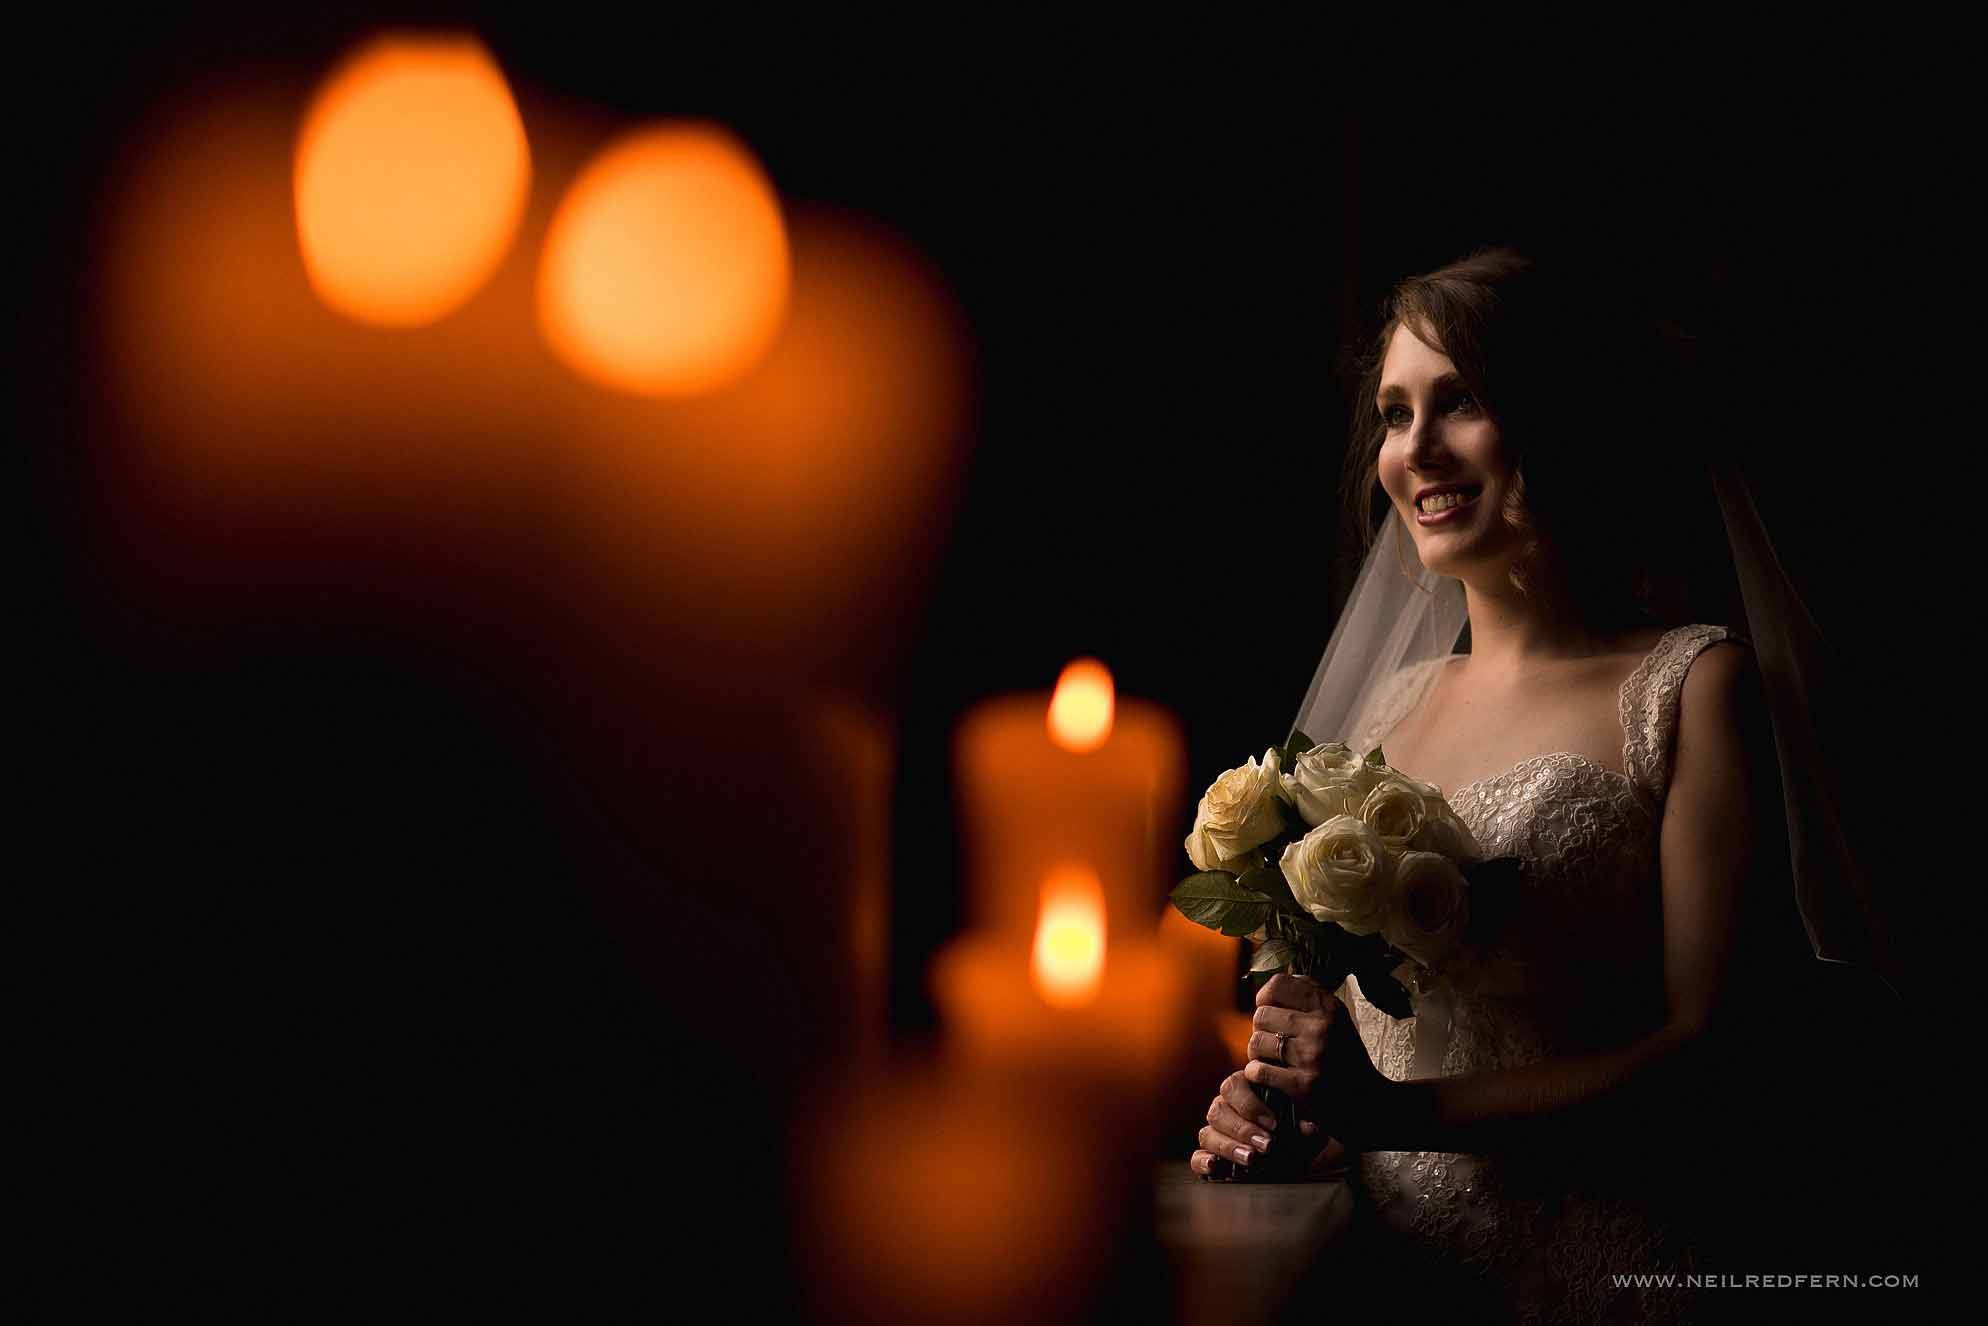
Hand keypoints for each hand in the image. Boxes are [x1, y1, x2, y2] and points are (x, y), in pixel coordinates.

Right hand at [1189, 1068, 1319, 1176]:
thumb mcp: (1305, 1130)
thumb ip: (1304, 1126)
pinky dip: (1202, 1161)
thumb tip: (1308, 1126)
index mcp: (1243, 1091)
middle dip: (1243, 1129)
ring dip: (1229, 1147)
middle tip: (1267, 1145)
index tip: (1274, 1124)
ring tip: (1251, 1159)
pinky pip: (1196, 1158)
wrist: (1300, 1159)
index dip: (1250, 1105)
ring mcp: (1216, 1134)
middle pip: (1218, 1111)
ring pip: (1207, 1135)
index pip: (1233, 1087)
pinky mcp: (1212, 1159)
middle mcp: (1225, 1109)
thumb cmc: (1299, 1135)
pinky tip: (1215, 1166)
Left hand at [1243, 973, 1392, 1149]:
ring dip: (1257, 1054)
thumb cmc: (1345, 1057)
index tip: (1270, 1012)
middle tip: (1273, 1042)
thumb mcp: (1338, 1019)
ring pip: (1256, 1042)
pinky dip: (1257, 1074)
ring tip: (1270, 1060)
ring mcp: (1312, 1056)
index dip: (1265, 998)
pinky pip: (1259, 1070)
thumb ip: (1310, 995)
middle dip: (1262, 1030)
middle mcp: (1322, 1028)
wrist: (1369, 1102)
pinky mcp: (1303, 1085)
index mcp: (1329, 1007)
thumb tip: (1278, 981)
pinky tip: (1268, 1076)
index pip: (1277, 985)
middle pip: (1261, 1015)